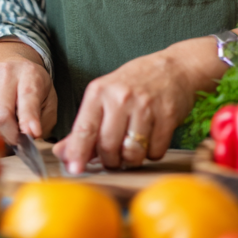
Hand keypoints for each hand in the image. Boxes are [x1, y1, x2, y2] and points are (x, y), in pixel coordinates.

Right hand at [0, 39, 56, 143]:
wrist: (13, 66)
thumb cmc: (33, 87)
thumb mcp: (49, 100)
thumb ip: (43, 120)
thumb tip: (30, 136)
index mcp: (29, 74)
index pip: (27, 98)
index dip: (28, 119)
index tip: (32, 135)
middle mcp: (5, 73)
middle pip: (1, 113)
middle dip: (10, 135)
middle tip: (17, 141)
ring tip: (8, 132)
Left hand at [53, 37, 221, 173]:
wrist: (173, 69)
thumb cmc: (134, 84)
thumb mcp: (104, 96)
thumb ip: (85, 126)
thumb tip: (64, 153)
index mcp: (100, 91)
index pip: (85, 129)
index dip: (78, 153)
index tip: (74, 169)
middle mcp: (121, 97)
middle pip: (108, 147)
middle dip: (109, 160)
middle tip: (113, 156)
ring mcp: (146, 106)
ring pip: (132, 154)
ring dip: (131, 159)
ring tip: (132, 146)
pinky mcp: (167, 116)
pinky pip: (155, 152)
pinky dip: (152, 152)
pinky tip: (151, 137)